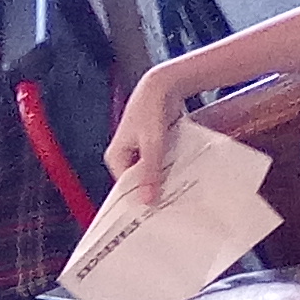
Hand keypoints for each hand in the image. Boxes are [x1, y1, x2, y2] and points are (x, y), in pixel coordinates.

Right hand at [104, 60, 190, 198]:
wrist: (163, 85)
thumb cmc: (151, 110)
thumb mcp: (152, 144)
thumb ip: (150, 172)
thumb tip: (147, 201)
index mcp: (115, 158)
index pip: (126, 189)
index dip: (142, 201)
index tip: (159, 215)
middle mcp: (124, 157)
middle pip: (139, 183)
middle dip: (154, 192)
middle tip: (173, 208)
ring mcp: (139, 152)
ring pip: (152, 174)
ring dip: (164, 181)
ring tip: (181, 196)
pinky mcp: (152, 148)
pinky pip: (161, 165)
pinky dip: (170, 170)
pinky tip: (184, 178)